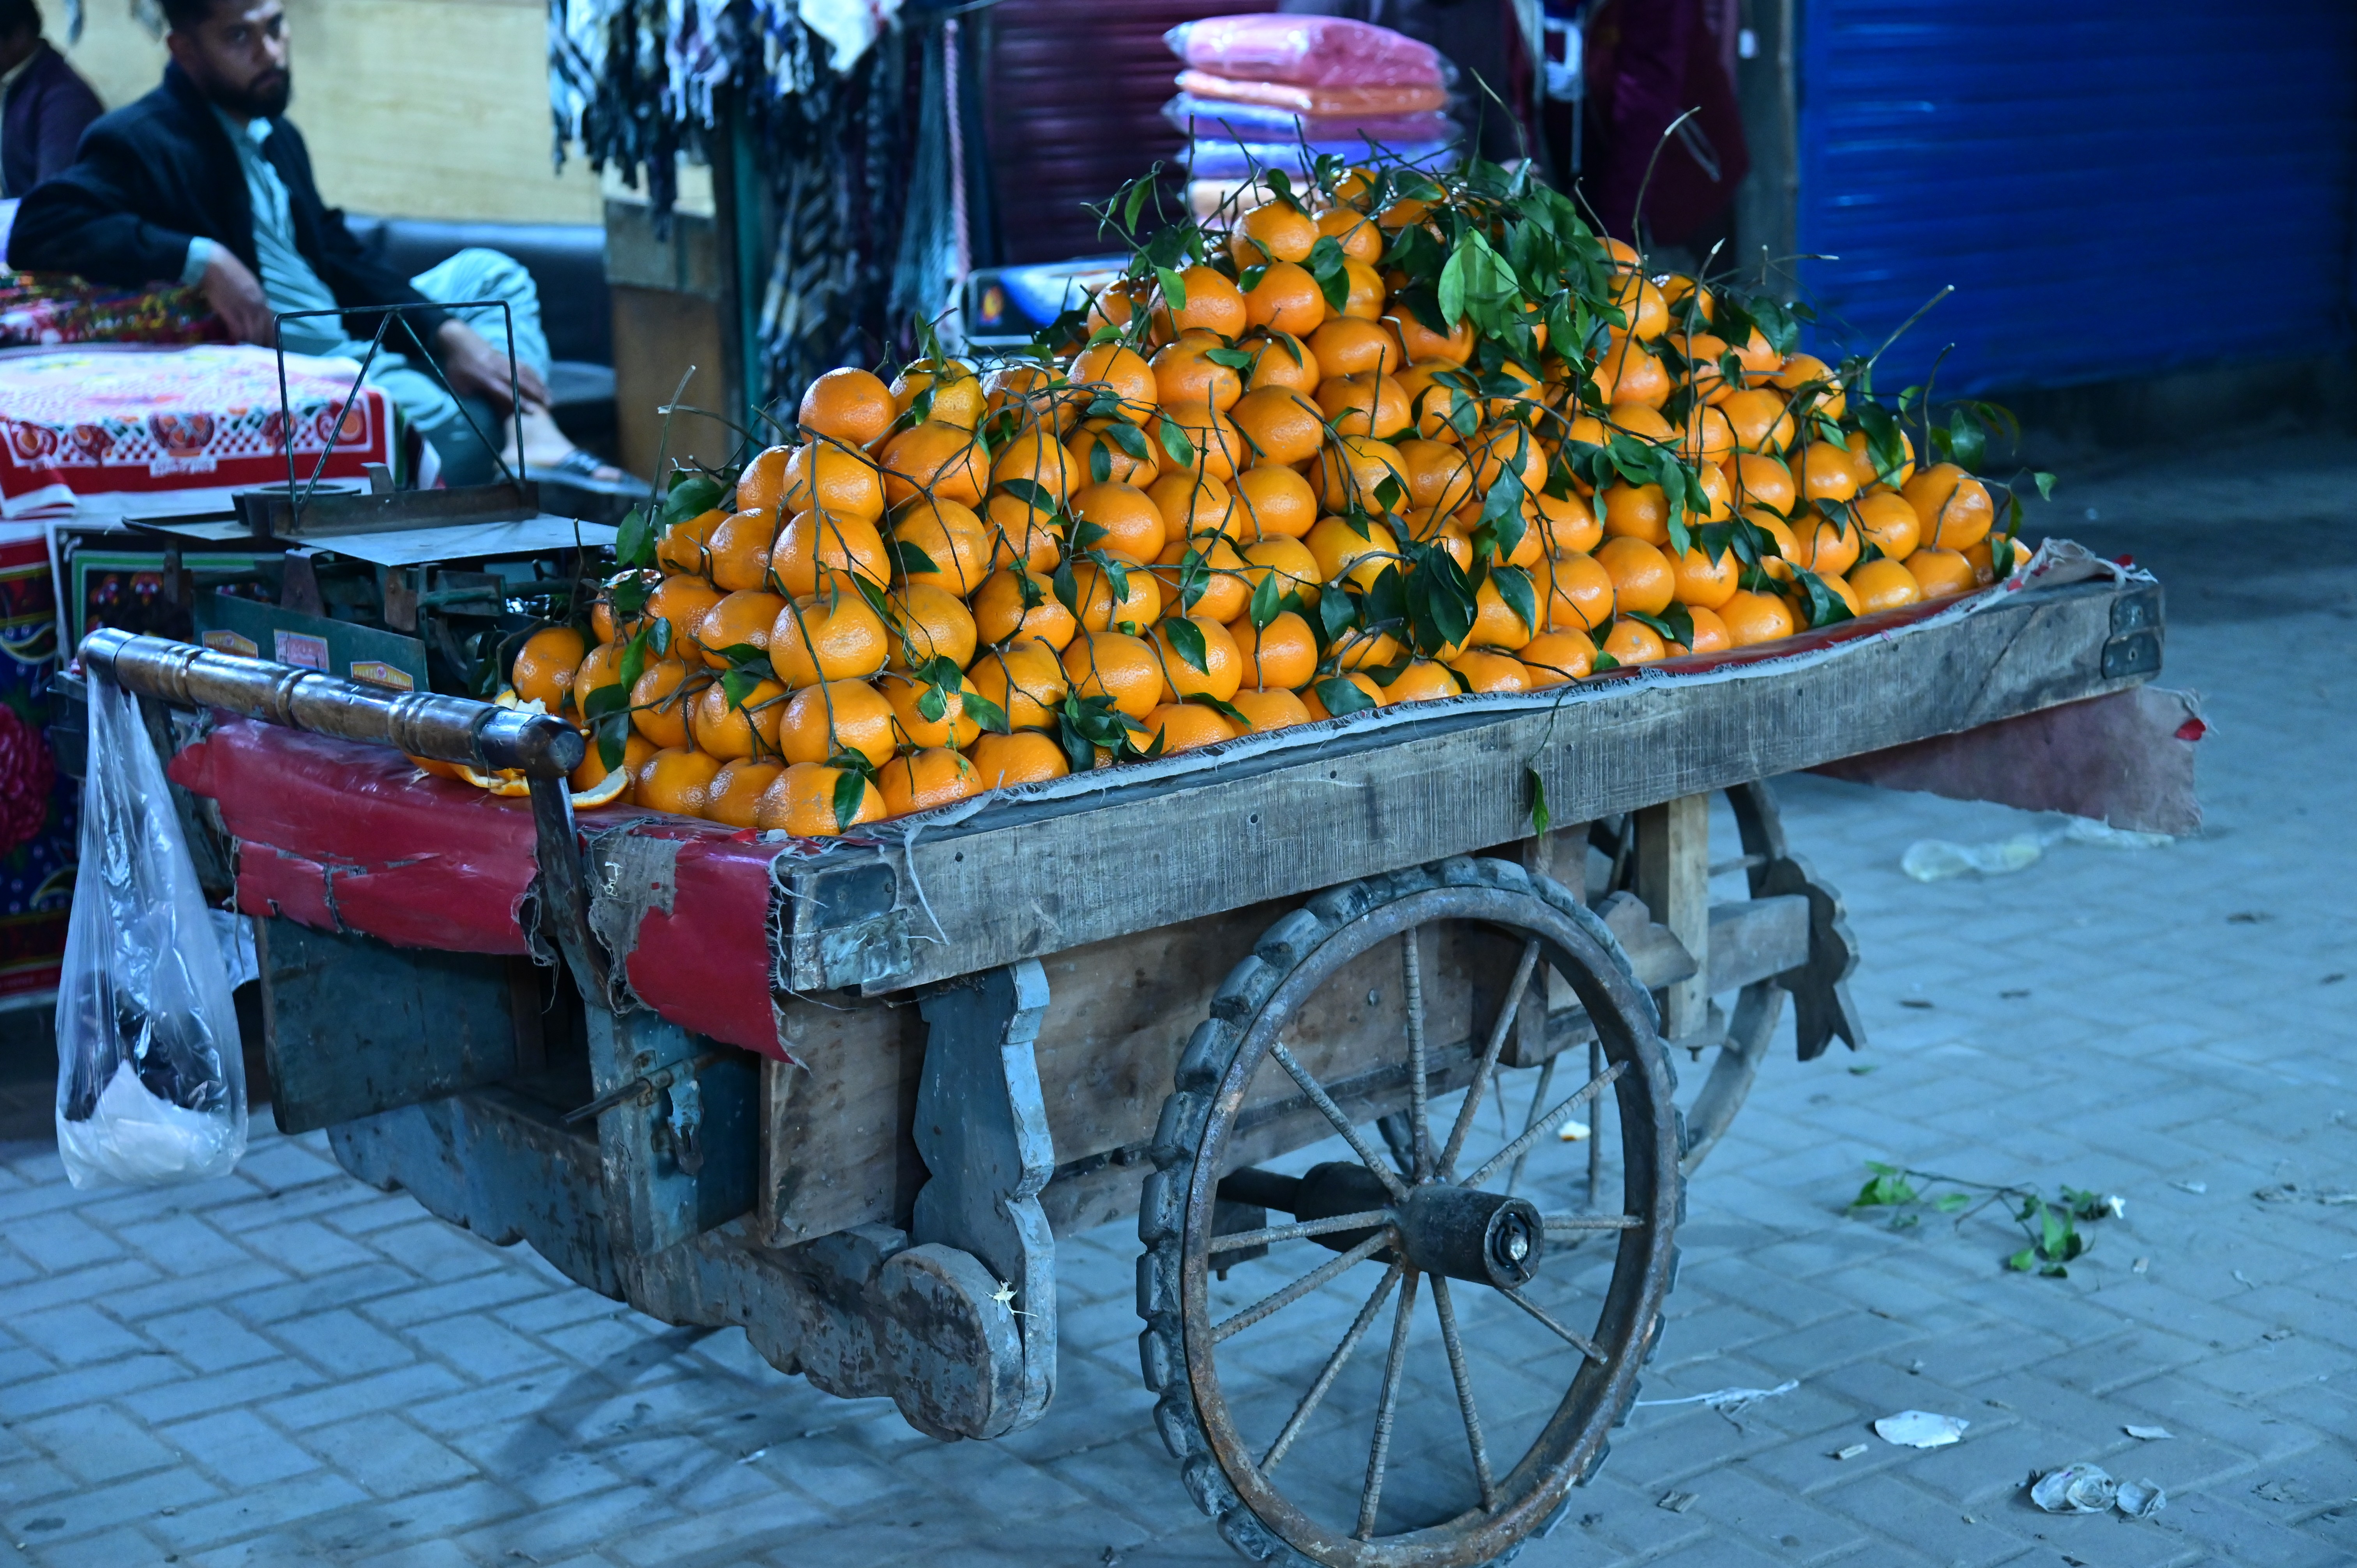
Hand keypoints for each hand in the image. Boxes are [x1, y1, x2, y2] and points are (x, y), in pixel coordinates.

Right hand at [200, 249, 272, 344]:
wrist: (212, 264)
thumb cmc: (228, 272)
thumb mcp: (249, 286)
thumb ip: (256, 300)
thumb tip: (257, 314)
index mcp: (262, 299)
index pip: (271, 324)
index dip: (270, 338)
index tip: (269, 348)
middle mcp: (257, 306)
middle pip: (264, 332)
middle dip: (262, 345)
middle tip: (259, 355)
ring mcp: (244, 310)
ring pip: (252, 334)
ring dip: (250, 344)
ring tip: (247, 353)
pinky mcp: (229, 312)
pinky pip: (238, 331)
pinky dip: (237, 339)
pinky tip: (235, 343)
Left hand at [434, 320, 548, 410]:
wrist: (457, 339)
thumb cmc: (456, 365)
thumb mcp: (457, 383)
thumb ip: (471, 395)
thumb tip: (483, 406)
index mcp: (485, 378)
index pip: (506, 392)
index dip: (520, 401)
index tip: (533, 411)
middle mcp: (497, 370)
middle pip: (521, 382)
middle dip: (536, 393)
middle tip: (549, 405)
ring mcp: (503, 362)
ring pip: (525, 373)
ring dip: (539, 384)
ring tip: (550, 396)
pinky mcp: (506, 356)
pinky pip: (523, 366)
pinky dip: (535, 375)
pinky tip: (542, 383)